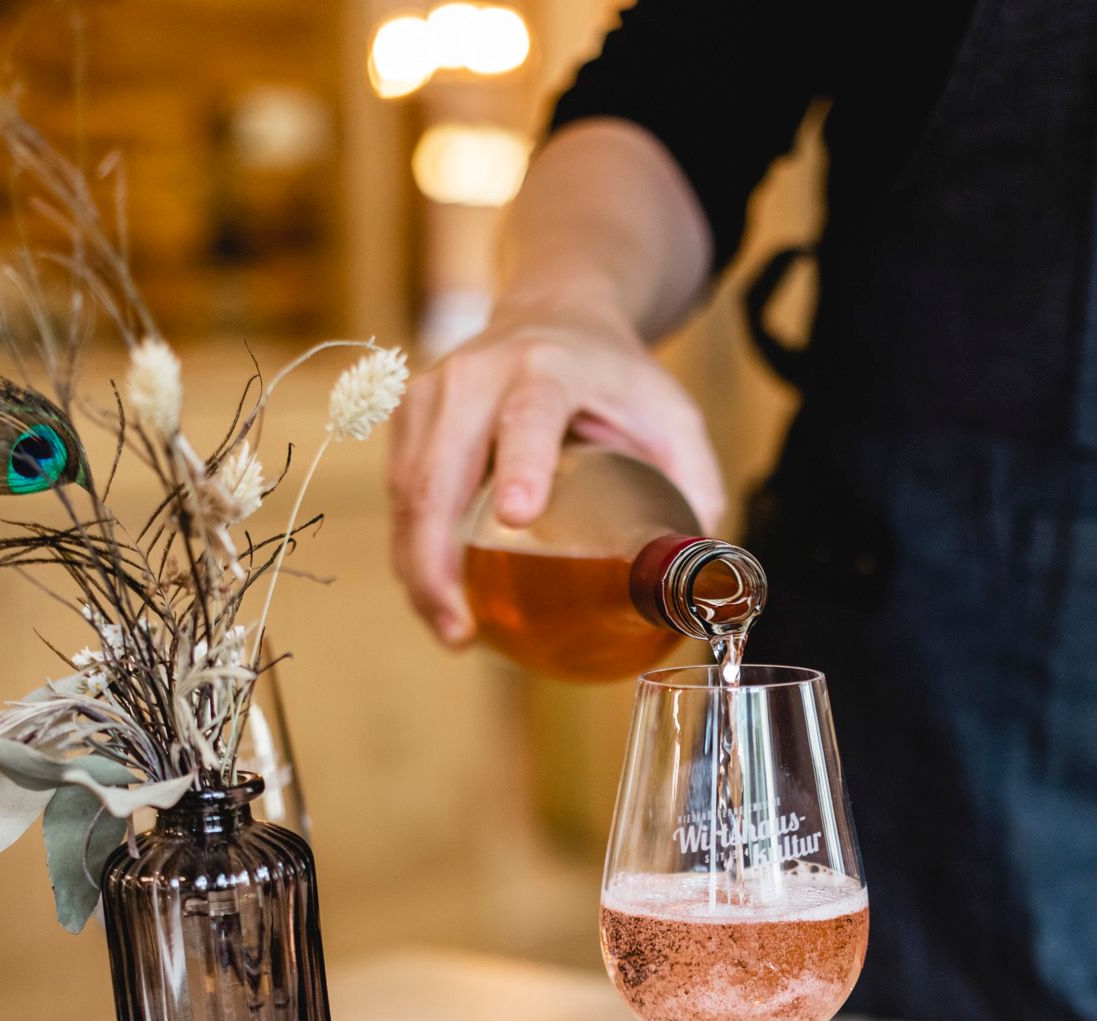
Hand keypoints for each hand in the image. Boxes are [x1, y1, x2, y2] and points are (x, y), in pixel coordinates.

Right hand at [389, 295, 725, 644]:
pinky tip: (438, 599)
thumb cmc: (616, 379)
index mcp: (548, 368)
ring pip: (409, 496)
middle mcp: (476, 376)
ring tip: (452, 631)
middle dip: (439, 563)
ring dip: (420, 573)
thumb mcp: (673, 417)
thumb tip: (695, 583)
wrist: (556, 312)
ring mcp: (431, 396)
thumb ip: (695, 491)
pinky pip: (401, 499)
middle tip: (461, 632)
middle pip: (439, 476)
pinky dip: (414, 554)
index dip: (522, 464)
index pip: (528, 416)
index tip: (519, 516)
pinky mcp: (408, 420)